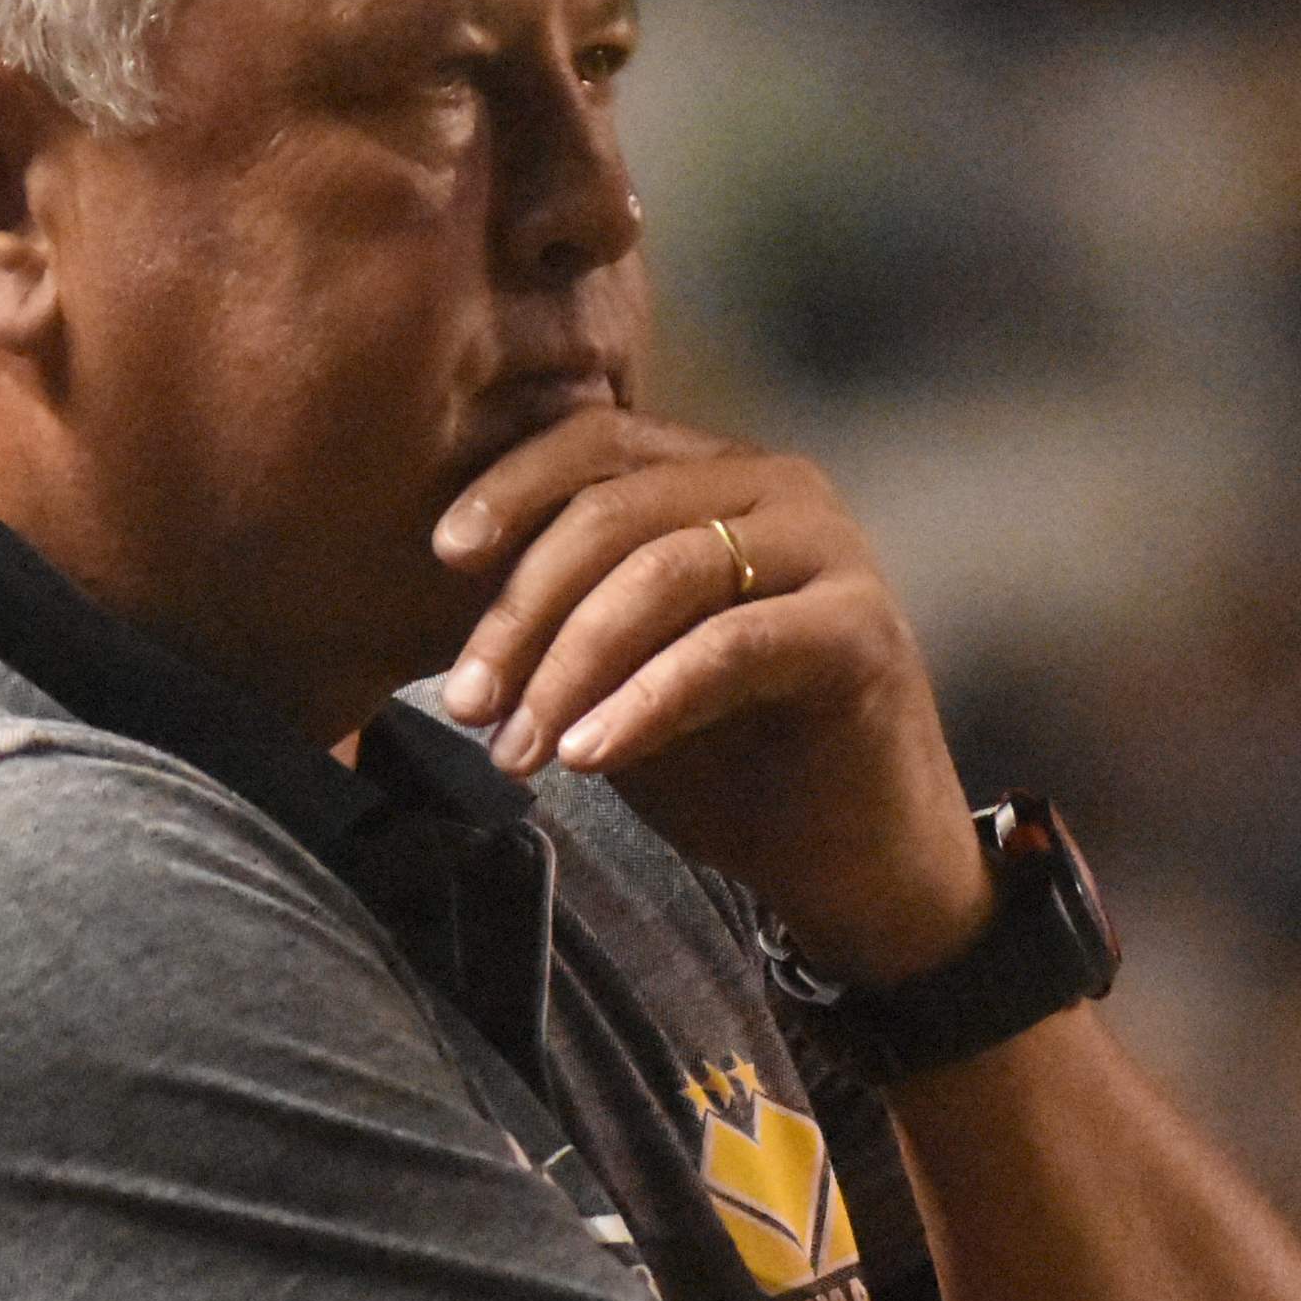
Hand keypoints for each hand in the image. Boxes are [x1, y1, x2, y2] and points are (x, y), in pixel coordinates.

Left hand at [432, 408, 991, 986]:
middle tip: (465, 703)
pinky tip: (588, 756)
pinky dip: (645, 701)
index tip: (440, 558)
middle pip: (614, 511)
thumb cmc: (723, 760)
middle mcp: (778, 487)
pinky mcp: (861, 628)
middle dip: (523, 611)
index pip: (595, 441)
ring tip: (517, 750)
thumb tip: (438, 593)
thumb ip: (554, 620)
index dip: (510, 488)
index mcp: (714, 476)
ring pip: (665, 572)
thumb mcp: (612, 676)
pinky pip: (728, 646)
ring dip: (572, 665)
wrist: (849, 858)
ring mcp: (830, 549)